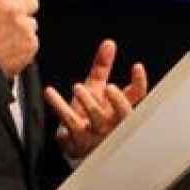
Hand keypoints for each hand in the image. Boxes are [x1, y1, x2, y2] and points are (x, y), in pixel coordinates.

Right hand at [0, 0, 37, 76]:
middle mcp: (14, 10)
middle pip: (32, 2)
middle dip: (22, 9)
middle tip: (6, 21)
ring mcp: (24, 28)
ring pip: (32, 23)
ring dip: (23, 28)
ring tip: (4, 37)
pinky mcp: (31, 45)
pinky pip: (33, 40)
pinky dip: (24, 44)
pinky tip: (9, 47)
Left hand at [46, 39, 149, 158]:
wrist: (76, 146)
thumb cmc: (90, 116)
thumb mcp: (96, 89)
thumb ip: (103, 67)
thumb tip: (109, 43)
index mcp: (120, 110)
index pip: (138, 98)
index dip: (140, 83)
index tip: (136, 67)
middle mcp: (113, 123)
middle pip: (124, 115)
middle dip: (119, 101)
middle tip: (110, 87)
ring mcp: (97, 133)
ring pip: (97, 119)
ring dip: (88, 102)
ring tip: (78, 87)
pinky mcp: (77, 138)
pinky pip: (69, 121)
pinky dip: (58, 105)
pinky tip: (49, 92)